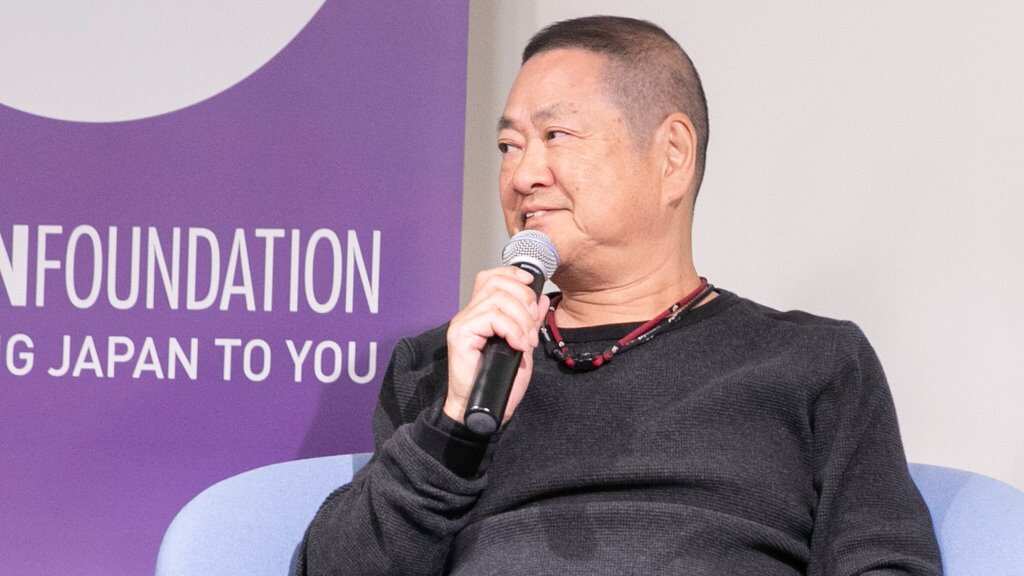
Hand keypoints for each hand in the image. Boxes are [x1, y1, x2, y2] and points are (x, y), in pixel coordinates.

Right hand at [444, 266, 548, 425]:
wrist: (488, 407)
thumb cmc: (501, 381)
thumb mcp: (523, 345)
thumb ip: (530, 321)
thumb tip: (541, 299)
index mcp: (480, 313)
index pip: (491, 277)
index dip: (513, 275)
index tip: (531, 284)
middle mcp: (468, 314)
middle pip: (497, 283)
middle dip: (524, 300)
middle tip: (532, 327)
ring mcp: (462, 323)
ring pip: (498, 300)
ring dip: (521, 320)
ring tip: (526, 341)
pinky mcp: (460, 334)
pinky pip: (493, 318)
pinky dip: (513, 330)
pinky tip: (518, 346)